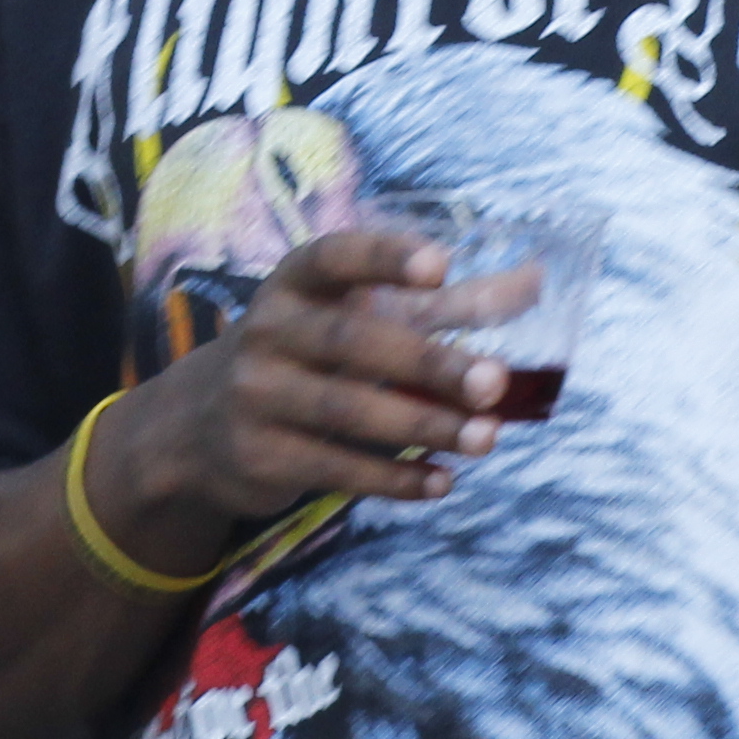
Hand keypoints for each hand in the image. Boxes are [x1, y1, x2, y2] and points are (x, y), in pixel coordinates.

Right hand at [80, 227, 508, 578]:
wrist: (200, 426)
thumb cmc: (308, 355)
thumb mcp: (359, 316)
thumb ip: (445, 303)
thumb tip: (538, 280)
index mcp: (295, 283)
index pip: (336, 257)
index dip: (386, 258)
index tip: (442, 265)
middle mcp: (267, 331)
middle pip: (353, 342)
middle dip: (428, 362)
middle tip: (496, 382)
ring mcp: (256, 395)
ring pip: (348, 410)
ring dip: (424, 426)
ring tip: (487, 439)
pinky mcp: (260, 455)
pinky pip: (334, 467)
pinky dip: (393, 478)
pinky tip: (442, 481)